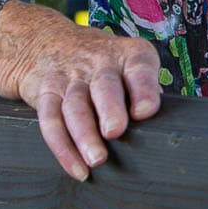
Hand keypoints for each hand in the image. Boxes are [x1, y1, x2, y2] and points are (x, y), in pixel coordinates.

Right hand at [0, 15, 164, 180]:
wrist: (45, 40)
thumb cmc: (101, 63)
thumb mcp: (126, 63)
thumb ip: (144, 91)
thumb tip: (162, 127)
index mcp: (128, 55)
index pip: (139, 68)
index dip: (143, 88)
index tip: (145, 111)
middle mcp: (99, 63)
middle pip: (104, 86)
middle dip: (110, 109)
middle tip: (115, 131)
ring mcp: (70, 78)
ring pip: (75, 106)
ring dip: (85, 135)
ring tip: (96, 159)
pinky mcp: (45, 93)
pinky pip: (51, 120)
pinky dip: (63, 148)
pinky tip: (77, 168)